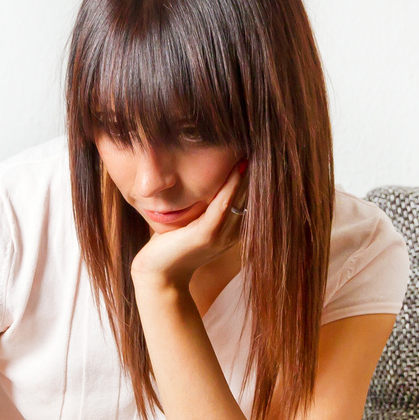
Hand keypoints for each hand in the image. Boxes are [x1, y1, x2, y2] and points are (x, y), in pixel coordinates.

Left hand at [129, 160, 246, 294]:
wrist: (156, 273)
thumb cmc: (170, 245)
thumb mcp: (191, 221)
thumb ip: (203, 203)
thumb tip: (204, 176)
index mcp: (231, 230)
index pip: (249, 199)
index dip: (254, 177)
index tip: (257, 152)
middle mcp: (232, 234)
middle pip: (250, 197)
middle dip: (255, 173)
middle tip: (261, 146)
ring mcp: (221, 236)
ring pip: (241, 199)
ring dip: (247, 175)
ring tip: (253, 151)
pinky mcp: (207, 235)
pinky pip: (224, 205)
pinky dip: (232, 186)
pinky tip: (237, 167)